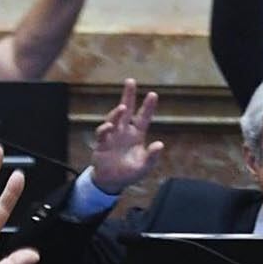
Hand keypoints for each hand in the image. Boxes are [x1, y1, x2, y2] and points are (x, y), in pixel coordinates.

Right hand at [89, 79, 163, 193]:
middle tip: (130, 81)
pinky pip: (102, 133)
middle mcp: (124, 131)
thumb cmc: (130, 172)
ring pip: (113, 119)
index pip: (143, 117)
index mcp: (137, 134)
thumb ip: (152, 156)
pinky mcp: (102, 143)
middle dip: (128, 95)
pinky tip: (110, 126)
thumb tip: (160, 144)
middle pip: (126, 110)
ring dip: (117, 113)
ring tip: (123, 107)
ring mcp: (112, 135)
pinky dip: (105, 129)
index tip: (153, 94)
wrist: (111, 182)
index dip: (148, 106)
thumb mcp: (145, 166)